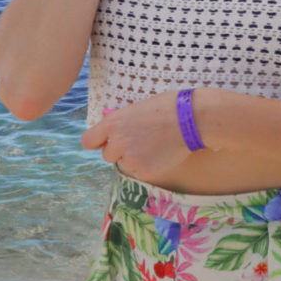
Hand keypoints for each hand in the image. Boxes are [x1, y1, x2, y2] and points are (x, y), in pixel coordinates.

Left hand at [80, 90, 198, 186]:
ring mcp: (130, 159)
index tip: (104, 142)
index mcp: (113, 123)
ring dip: (135, 159)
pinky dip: (148, 166)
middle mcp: (117, 143)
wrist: (192, 119)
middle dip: (119, 151)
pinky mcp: (144, 172)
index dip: (97, 142)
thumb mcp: (137, 108)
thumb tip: (111, 126)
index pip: (88, 141)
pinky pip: (140, 172)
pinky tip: (162, 154)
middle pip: (107, 155)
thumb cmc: (168, 107)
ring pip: (125, 165)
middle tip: (139, 142)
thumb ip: (121, 121)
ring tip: (155, 145)